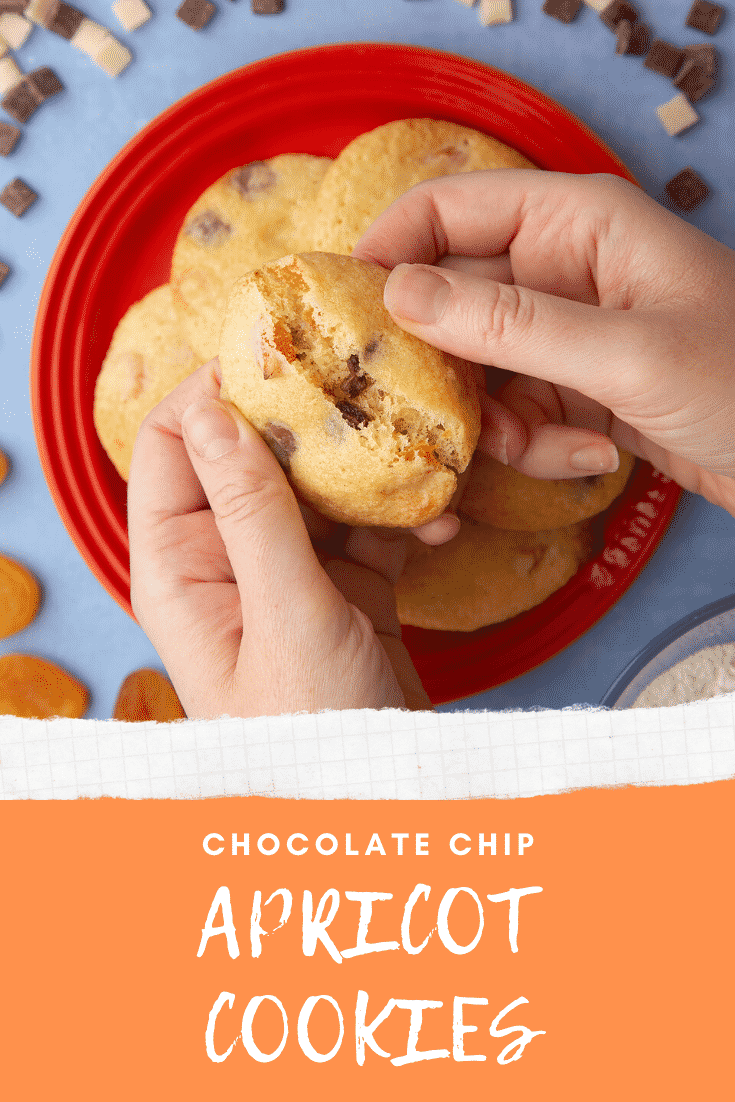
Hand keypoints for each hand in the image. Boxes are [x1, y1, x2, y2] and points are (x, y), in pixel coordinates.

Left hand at [127, 359, 430, 717]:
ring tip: (421, 445)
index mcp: (181, 565)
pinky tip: (445, 515)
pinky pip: (369, 528)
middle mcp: (228, 559)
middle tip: (366, 384)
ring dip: (367, 466)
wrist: (377, 803)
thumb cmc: (310, 729)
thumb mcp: (283, 614)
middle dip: (307, 420)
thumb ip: (252, 513)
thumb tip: (215, 412)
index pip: (173, 445)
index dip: (215, 391)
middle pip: (253, 454)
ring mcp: (290, 573)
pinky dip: (405, 515)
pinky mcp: (345, 589)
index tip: (278, 352)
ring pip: (319, 486)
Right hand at [352, 170, 734, 517]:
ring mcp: (568, 333)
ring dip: (499, 421)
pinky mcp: (577, 388)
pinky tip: (594, 454)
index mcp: (575, 222)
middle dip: (446, 366)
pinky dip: (542, 444)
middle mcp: (561, 269)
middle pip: (453, 303)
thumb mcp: (624, 351)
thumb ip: (509, 324)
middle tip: (428, 415)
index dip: (389, 251)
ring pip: (480, 371)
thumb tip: (399, 297)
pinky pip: (519, 414)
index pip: (449, 211)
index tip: (342, 313)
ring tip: (540, 444)